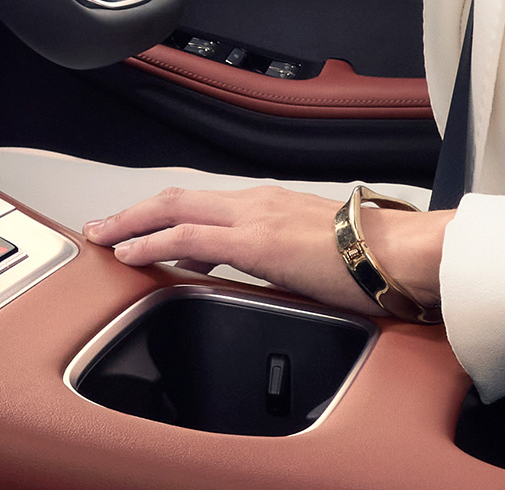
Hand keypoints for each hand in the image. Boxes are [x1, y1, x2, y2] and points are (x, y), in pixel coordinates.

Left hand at [83, 185, 452, 315]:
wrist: (399, 255)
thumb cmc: (371, 260)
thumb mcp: (317, 255)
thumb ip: (285, 260)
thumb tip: (272, 277)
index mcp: (272, 208)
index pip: (206, 206)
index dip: (167, 216)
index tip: (144, 231)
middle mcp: (257, 204)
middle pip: (178, 199)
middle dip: (135, 213)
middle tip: (105, 228)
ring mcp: (255, 219)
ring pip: (174, 210)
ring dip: (133, 223)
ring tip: (106, 239)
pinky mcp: (256, 243)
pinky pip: (188, 237)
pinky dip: (152, 242)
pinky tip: (131, 253)